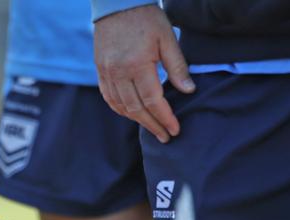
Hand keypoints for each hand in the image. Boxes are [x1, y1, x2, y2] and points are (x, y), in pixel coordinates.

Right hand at [93, 4, 194, 141]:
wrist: (118, 4)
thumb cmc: (147, 19)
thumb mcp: (167, 38)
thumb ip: (177, 66)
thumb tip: (188, 90)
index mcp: (138, 65)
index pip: (153, 100)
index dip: (165, 117)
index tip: (174, 129)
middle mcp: (119, 73)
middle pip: (136, 108)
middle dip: (152, 125)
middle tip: (165, 136)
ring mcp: (107, 74)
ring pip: (121, 106)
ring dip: (137, 120)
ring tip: (151, 127)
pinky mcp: (100, 72)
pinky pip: (109, 98)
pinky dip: (121, 109)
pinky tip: (132, 114)